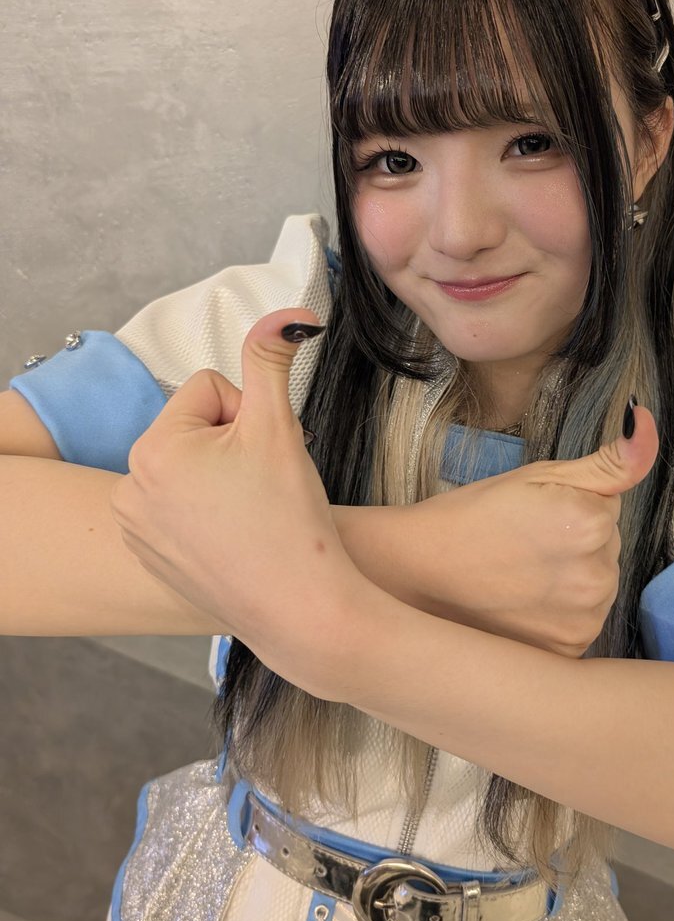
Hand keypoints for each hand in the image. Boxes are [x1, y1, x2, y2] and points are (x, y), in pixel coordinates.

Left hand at [109, 309, 365, 660]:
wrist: (298, 608)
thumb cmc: (289, 519)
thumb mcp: (279, 424)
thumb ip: (271, 357)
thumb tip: (286, 312)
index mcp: (153, 448)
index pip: (210, 390)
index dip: (251, 414)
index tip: (267, 455)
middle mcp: (128, 487)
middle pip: (195, 428)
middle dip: (233, 445)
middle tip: (264, 485)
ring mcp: (135, 528)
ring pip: (189, 467)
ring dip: (220, 476)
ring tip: (251, 512)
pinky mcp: (149, 556)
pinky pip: (179, 507)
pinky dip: (207, 513)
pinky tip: (236, 537)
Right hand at [404, 410, 658, 657]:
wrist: (416, 572)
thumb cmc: (472, 516)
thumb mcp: (539, 475)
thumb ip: (608, 461)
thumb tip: (650, 426)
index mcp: (593, 524)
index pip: (607, 507)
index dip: (568, 505)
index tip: (530, 514)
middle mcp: (598, 578)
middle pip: (605, 548)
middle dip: (573, 543)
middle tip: (519, 544)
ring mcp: (584, 622)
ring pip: (595, 587)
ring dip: (568, 581)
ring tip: (516, 576)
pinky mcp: (567, 653)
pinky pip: (580, 623)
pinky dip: (557, 617)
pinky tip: (520, 606)